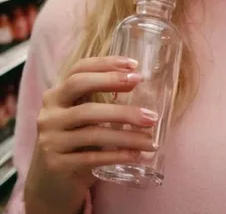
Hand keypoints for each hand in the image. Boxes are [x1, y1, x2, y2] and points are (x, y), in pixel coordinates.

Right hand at [24, 56, 157, 213]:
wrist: (51, 187)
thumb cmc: (75, 144)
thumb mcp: (81, 118)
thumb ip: (99, 99)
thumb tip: (138, 82)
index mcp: (56, 95)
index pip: (79, 69)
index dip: (106, 64)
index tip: (134, 65)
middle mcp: (49, 113)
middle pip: (82, 89)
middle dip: (115, 87)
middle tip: (144, 94)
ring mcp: (50, 139)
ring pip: (93, 130)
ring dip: (127, 134)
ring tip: (151, 139)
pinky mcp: (56, 165)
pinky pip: (92, 157)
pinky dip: (118, 156)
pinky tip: (137, 155)